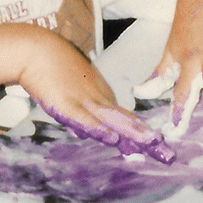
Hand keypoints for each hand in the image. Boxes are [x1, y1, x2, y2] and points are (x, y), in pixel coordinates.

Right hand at [17, 29, 173, 162]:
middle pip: (126, 121)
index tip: (157, 145)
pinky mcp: (66, 104)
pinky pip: (85, 120)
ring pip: (113, 121)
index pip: (125, 117)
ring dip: (133, 134)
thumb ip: (78, 114)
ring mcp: (84, 101)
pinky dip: (98, 129)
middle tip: (167, 154)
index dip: (141, 132)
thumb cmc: (50, 67)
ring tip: (152, 145)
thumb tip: (83, 134)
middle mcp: (98, 98)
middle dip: (146, 139)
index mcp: (100, 95)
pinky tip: (111, 139)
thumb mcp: (69, 93)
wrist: (34, 48)